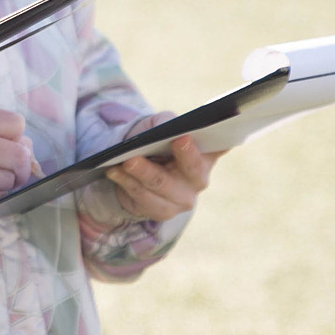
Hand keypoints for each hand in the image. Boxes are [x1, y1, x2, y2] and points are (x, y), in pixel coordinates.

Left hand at [78, 124, 220, 228]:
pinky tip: (115, 172)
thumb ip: (166, 122)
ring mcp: (182, 199)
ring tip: (127, 161)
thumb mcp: (158, 125)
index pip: (219, 147)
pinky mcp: (162, 212)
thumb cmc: (154, 141)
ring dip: (142, 172)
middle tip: (173, 141)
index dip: (216, 141)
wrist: (135, 167)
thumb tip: (167, 127)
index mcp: (207, 154)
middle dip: (182, 156)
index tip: (195, 134)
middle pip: (192, 170)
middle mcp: (200, 179)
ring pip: (161, 185)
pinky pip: (143, 197)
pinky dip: (127, 183)